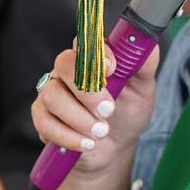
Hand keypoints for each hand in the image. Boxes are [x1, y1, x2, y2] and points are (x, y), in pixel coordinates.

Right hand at [30, 41, 158, 179]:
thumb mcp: (142, 90)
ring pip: (52, 96)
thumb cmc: (127, 112)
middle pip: (64, 64)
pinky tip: (86, 143)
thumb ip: (144, 66)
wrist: (115, 147)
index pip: (86, 42)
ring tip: (101, 132)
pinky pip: (45, 122)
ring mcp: (51, 92)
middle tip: (108, 110)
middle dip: (88, 91)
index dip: (96, 53)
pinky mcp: (41, 116)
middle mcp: (67, 70)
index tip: (112, 69)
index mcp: (91, 57)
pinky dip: (69, 136)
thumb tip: (148, 45)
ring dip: (80, 119)